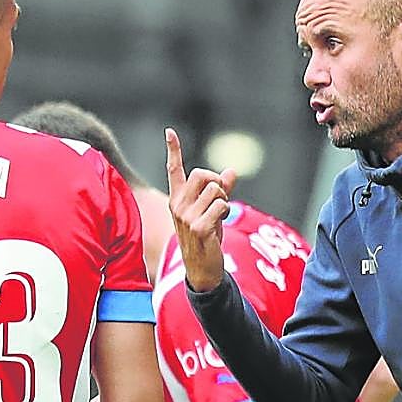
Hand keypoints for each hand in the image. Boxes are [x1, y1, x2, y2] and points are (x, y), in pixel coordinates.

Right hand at [164, 128, 236, 291]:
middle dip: (216, 182)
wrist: (202, 269)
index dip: (173, 150)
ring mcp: (186, 217)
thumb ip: (221, 191)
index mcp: (178, 199)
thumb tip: (232, 171)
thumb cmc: (206, 239)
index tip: (169, 132)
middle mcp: (177, 206)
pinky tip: (220, 224)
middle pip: (201, 174)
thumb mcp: (212, 212)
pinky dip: (226, 212)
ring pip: (215, 190)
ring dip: (224, 200)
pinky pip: (220, 206)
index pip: (174, 170)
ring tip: (219, 215)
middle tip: (219, 199)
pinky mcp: (198, 227)